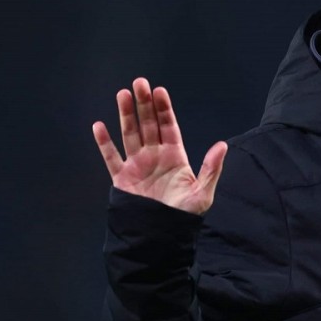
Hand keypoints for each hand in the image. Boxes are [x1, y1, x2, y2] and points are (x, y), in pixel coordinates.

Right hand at [92, 77, 226, 214]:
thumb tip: (222, 144)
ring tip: (122, 94)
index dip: (164, 109)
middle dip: (144, 104)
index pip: (169, 127)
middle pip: (148, 125)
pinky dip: (104, 143)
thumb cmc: (183, 217)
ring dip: (125, 115)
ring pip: (130, 134)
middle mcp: (155, 156)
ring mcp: (137, 165)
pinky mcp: (122, 178)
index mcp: (175, 157)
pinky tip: (99, 126)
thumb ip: (211, 169)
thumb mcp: (202, 193)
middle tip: (140, 83)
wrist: (160, 237)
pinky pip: (111, 157)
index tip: (159, 91)